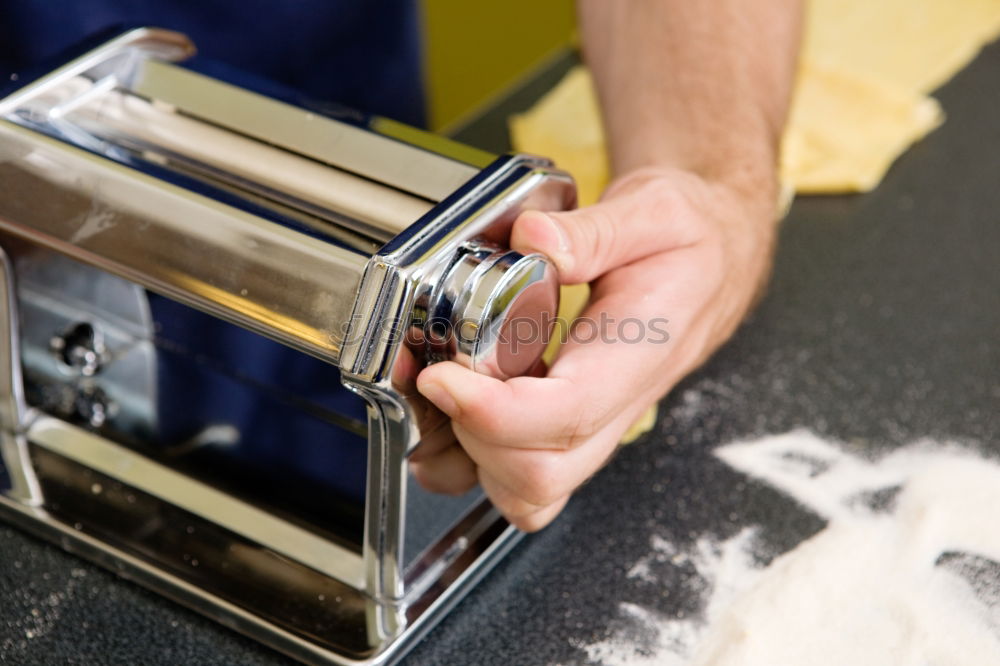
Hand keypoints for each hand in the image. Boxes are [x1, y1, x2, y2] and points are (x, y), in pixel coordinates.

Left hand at [410, 165, 778, 530]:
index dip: (496, 412)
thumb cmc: (688, 244)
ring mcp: (591, 426)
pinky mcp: (568, 426)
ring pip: (528, 493)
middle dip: (471, 437)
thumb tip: (534, 240)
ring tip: (434, 395)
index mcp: (635, 356)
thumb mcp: (655, 213)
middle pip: (541, 475)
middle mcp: (613, 407)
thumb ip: (595, 230)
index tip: (442, 377)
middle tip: (435, 374)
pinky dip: (472, 459)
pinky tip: (451, 406)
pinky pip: (520, 477)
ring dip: (467, 460)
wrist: (709, 265)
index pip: (568, 414)